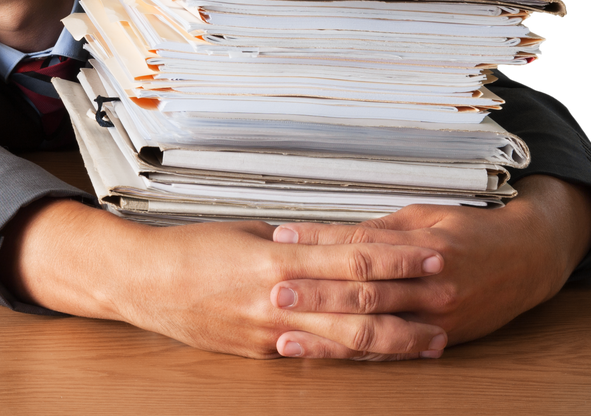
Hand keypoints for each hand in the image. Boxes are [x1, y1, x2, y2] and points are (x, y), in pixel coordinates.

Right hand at [0, 198, 450, 360]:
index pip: (352, 258)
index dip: (397, 258)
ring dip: (393, 340)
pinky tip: (377, 359)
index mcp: (275, 259)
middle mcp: (277, 299)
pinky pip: (315, 357)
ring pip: (345, 341)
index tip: (430, 253)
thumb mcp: (246, 230)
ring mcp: (270, 331)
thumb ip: (292, 241)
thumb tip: (337, 239)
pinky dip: (351, 358)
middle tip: (449, 296)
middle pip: (358, 303)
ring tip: (429, 338)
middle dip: (409, 301)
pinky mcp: (261, 352)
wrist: (142, 282)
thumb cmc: (189, 250)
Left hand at [268, 175, 590, 352]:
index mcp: (424, 244)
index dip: (319, 240)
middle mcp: (431, 282)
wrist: (528, 259)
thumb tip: (329, 235)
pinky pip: (392, 352)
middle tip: (274, 288)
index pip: (361, 242)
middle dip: (316, 291)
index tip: (281, 236)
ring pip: (374, 326)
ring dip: (327, 333)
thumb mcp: (426, 216)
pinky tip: (325, 356)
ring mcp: (436, 315)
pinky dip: (356, 356)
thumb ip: (380, 230)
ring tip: (286, 334)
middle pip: (364, 288)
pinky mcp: (441, 339)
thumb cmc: (473, 231)